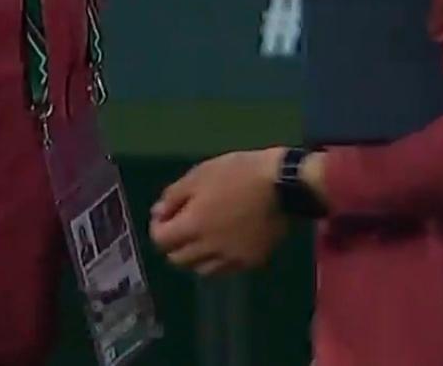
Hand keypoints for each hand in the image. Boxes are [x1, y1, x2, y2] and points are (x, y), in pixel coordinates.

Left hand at [148, 148, 286, 274]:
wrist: (283, 185)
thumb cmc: (238, 173)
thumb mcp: (200, 174)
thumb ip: (173, 196)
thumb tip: (159, 213)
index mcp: (193, 226)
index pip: (160, 241)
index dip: (158, 227)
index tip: (166, 214)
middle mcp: (209, 250)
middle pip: (178, 260)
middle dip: (174, 244)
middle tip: (184, 225)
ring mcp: (232, 259)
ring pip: (201, 270)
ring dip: (195, 257)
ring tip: (204, 237)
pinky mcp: (252, 262)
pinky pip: (227, 269)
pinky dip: (219, 260)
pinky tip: (225, 243)